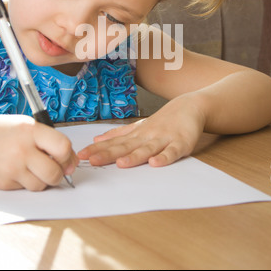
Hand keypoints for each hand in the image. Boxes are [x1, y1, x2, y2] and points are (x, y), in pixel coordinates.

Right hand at [0, 114, 77, 190]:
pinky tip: (19, 170)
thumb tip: (72, 162)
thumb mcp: (31, 127)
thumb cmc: (8, 132)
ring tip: (33, 168)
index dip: (69, 156)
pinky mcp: (3, 182)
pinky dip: (26, 182)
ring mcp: (11, 168)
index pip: (62, 147)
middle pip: (54, 173)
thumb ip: (52, 142)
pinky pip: (25, 189)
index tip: (67, 159)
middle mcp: (21, 150)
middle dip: (58, 174)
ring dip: (42, 180)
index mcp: (32, 131)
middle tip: (54, 169)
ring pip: (41, 185)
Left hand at [77, 95, 205, 167]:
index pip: (114, 143)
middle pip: (126, 147)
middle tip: (92, 160)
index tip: (81, 155)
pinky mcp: (180, 144)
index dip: (97, 149)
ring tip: (121, 163)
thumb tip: (97, 139)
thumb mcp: (139, 126)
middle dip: (108, 154)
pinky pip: (172, 152)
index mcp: (136, 135)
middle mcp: (147, 137)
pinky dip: (164, 158)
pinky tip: (155, 164)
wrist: (189, 106)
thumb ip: (120, 134)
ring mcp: (163, 140)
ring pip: (147, 149)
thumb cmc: (163, 121)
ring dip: (134, 157)